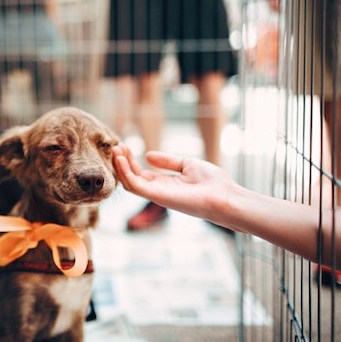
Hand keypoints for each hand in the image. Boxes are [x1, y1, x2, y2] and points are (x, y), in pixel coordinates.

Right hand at [112, 144, 233, 221]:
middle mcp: (158, 190)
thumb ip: (167, 161)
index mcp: (165, 184)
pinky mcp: (157, 196)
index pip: (140, 173)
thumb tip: (148, 155)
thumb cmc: (212, 182)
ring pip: (129, 182)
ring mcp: (156, 194)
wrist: (224, 196)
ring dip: (120, 166)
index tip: (124, 145)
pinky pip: (134, 185)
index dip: (130, 160)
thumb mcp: (187, 164)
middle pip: (131, 177)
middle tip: (116, 146)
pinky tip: (121, 159)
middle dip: (122, 162)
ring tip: (116, 150)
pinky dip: (125, 172)